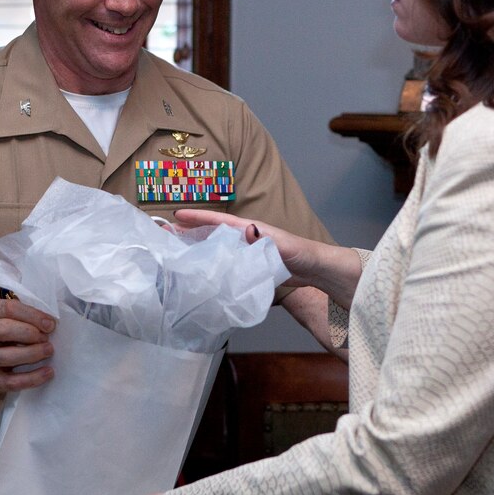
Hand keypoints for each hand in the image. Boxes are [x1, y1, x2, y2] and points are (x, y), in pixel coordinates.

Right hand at [0, 297, 56, 390]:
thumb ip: (25, 314)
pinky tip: (47, 373)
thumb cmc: (2, 326)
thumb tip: (50, 323)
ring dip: (30, 354)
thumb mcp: (8, 313)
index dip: (32, 316)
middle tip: (47, 338)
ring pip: (4, 357)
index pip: (8, 309)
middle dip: (28, 333)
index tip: (50, 324)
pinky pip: (8, 381)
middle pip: (2, 330)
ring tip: (48, 351)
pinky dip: (30, 378)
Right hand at [172, 209, 361, 307]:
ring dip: (200, 250)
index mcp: (255, 231)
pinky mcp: (255, 268)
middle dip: (191, 233)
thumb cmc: (310, 258)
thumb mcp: (290, 248)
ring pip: (220, 249)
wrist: (327, 275)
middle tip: (166, 236)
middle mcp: (250, 239)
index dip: (198, 219)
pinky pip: (229, 264)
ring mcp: (252, 254)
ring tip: (178, 254)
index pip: (221, 222)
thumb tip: (245, 229)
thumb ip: (270, 241)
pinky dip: (214, 266)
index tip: (175, 218)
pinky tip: (205, 276)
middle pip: (215, 233)